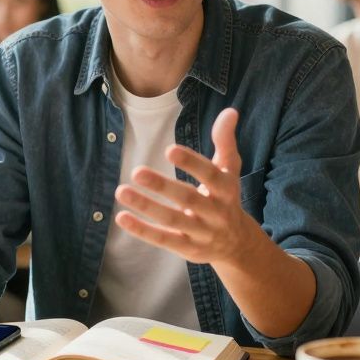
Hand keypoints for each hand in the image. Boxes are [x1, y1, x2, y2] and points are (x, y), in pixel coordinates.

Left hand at [115, 108, 258, 263]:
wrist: (237, 244)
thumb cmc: (226, 197)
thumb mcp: (229, 170)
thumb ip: (225, 141)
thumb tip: (230, 111)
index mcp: (226, 189)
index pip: (209, 175)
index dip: (191, 163)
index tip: (170, 150)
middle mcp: (215, 213)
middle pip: (188, 199)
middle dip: (162, 186)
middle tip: (136, 171)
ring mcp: (201, 233)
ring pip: (172, 221)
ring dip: (146, 207)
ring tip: (121, 191)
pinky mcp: (187, 249)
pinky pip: (163, 240)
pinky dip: (142, 230)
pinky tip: (121, 217)